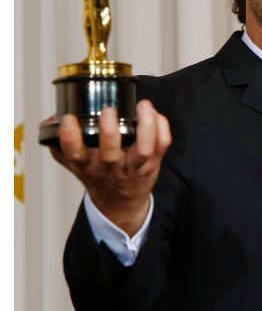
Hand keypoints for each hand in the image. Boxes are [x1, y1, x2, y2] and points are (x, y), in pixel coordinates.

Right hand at [46, 100, 170, 236]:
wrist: (121, 203)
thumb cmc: (100, 177)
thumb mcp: (75, 164)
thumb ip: (62, 144)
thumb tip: (49, 122)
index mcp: (87, 165)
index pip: (74, 153)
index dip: (70, 137)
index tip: (68, 119)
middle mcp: (110, 167)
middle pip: (110, 154)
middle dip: (109, 132)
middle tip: (108, 111)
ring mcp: (133, 167)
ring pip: (142, 150)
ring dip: (145, 127)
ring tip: (143, 106)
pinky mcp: (153, 164)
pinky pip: (161, 146)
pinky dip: (162, 129)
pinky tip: (156, 114)